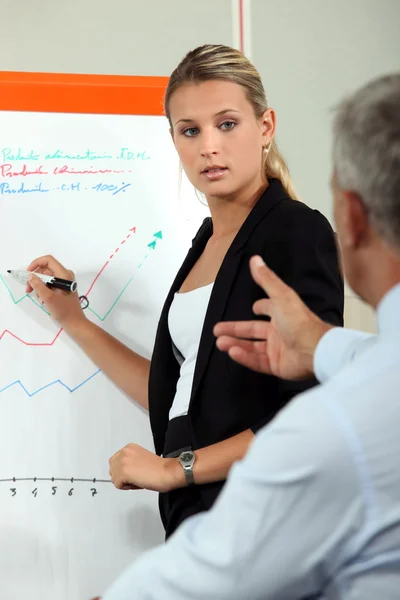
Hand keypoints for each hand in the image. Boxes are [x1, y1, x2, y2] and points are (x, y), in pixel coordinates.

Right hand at [26, 255, 86, 330]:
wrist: (74, 322)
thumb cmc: (63, 310)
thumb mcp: (48, 298)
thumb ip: (38, 285)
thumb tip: (30, 275)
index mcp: (64, 274)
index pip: (48, 260)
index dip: (36, 264)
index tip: (28, 274)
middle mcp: (65, 275)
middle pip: (46, 269)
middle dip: (35, 278)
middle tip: (28, 290)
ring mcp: (64, 281)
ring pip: (46, 277)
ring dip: (39, 286)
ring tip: (39, 297)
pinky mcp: (62, 288)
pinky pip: (50, 283)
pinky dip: (44, 289)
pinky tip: (43, 299)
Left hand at [109, 443, 182, 492]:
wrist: (167, 472)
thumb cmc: (159, 468)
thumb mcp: (140, 458)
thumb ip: (129, 460)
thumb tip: (121, 471)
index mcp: (129, 447)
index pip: (115, 461)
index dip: (124, 470)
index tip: (135, 471)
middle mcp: (125, 452)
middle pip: (113, 470)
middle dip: (122, 476)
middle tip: (136, 477)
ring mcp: (123, 462)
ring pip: (114, 478)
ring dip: (125, 482)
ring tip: (138, 479)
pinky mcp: (123, 472)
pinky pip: (118, 485)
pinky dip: (127, 487)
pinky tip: (138, 482)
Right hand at [214, 256, 332, 379]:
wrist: (314, 349)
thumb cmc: (299, 320)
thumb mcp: (281, 295)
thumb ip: (266, 279)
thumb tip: (255, 259)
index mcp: (282, 314)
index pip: (268, 310)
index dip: (261, 308)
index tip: (253, 307)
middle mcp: (280, 331)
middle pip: (253, 331)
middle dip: (235, 330)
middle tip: (217, 330)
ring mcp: (278, 350)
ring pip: (252, 347)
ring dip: (235, 344)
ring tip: (219, 342)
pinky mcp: (277, 366)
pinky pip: (257, 361)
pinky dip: (245, 357)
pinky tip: (233, 352)